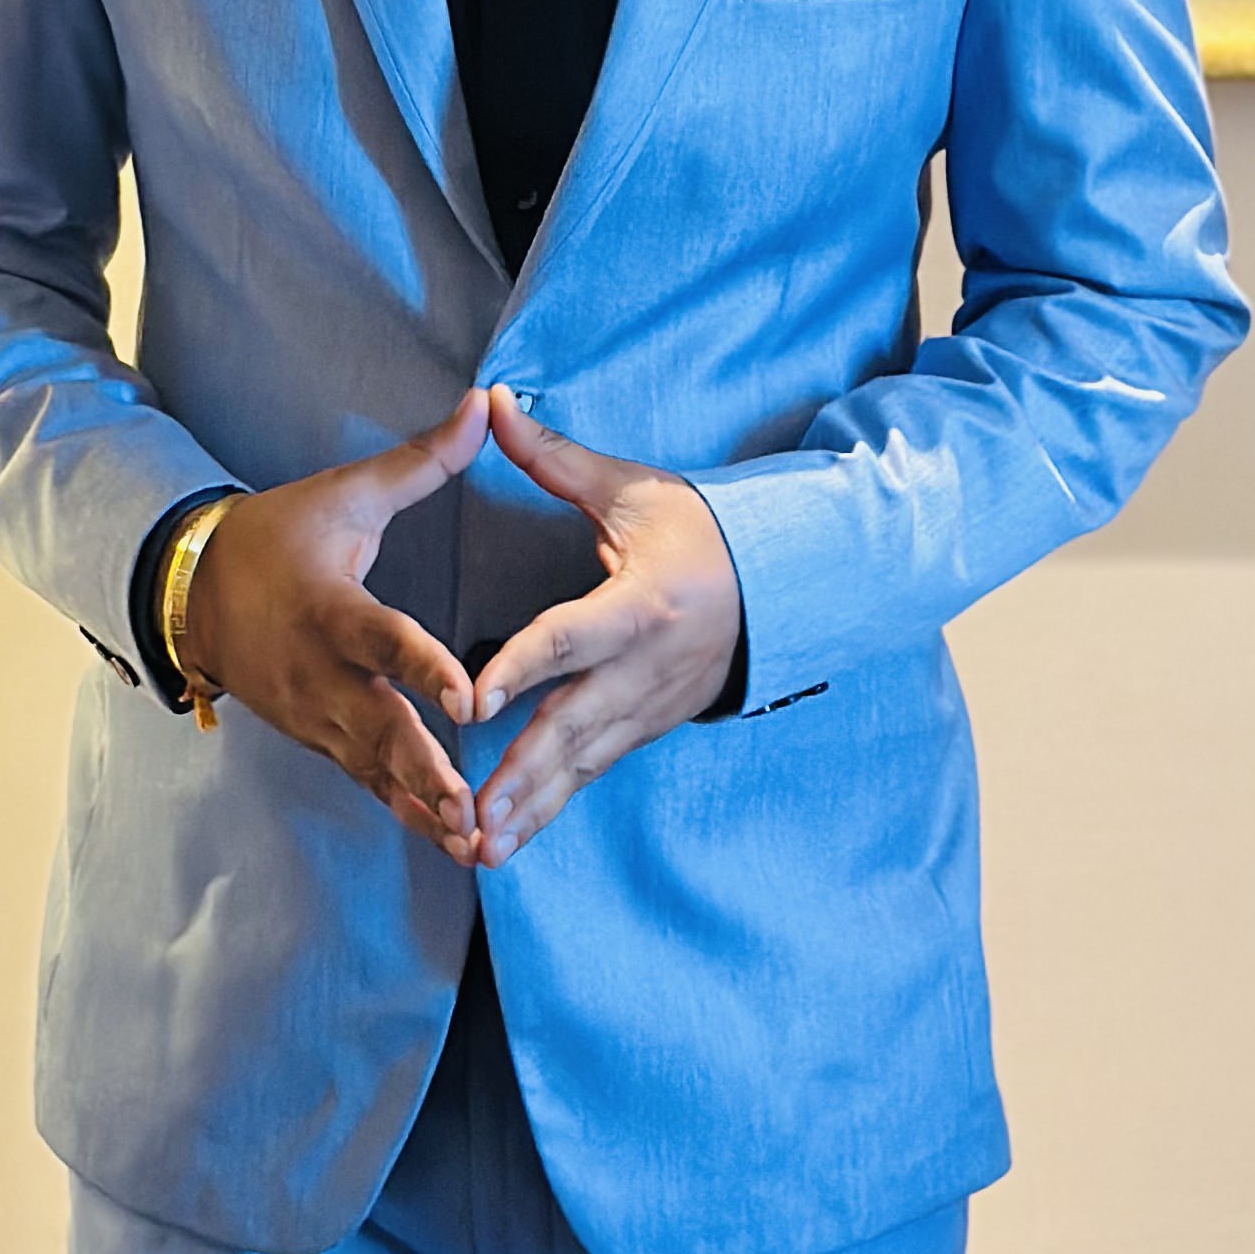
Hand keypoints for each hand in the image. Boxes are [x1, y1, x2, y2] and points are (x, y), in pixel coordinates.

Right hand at [179, 395, 485, 861]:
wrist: (192, 589)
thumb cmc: (279, 535)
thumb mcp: (346, 494)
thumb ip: (422, 461)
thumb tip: (484, 408)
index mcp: (329, 608)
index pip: (382, 640)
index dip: (424, 668)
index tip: (469, 699)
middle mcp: (317, 672)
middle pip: (375, 725)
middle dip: (423, 768)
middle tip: (469, 804)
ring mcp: (310, 713)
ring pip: (369, 764)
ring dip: (418, 803)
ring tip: (470, 839)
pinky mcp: (313, 736)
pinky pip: (361, 777)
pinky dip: (400, 807)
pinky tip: (444, 838)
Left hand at [467, 393, 743, 866]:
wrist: (783, 584)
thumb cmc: (699, 530)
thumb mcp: (633, 489)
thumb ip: (555, 458)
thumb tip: (493, 403)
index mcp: (642, 605)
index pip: (570, 638)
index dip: (521, 668)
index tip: (473, 700)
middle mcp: (647, 668)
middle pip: (574, 726)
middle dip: (521, 775)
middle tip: (472, 815)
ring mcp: (650, 706)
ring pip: (581, 765)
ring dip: (532, 808)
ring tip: (480, 850)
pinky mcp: (646, 728)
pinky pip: (592, 772)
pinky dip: (551, 807)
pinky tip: (509, 839)